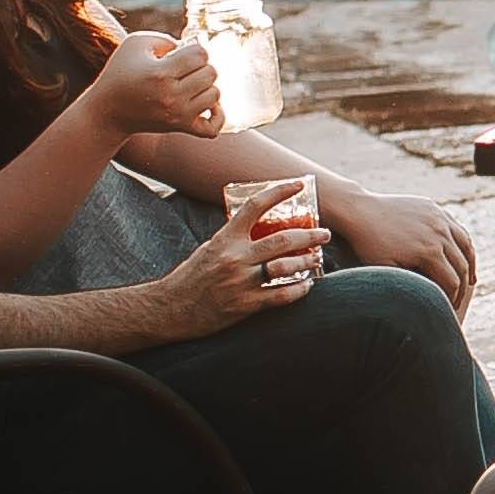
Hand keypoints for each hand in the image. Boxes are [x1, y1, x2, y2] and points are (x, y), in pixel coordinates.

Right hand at [79, 29, 225, 142]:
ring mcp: (178, 115)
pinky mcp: (181, 128)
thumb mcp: (136, 44)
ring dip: (206, 87)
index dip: (194, 49)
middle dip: (200, 66)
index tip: (180, 54)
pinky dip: (217, 115)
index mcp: (160, 73)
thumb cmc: (121, 72)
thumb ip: (167, 38)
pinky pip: (213, 128)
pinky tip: (205, 105)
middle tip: (182, 70)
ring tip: (188, 85)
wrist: (107, 111)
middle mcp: (171, 96)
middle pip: (211, 73)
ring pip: (215, 95)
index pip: (201, 54)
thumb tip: (193, 48)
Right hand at [142, 201, 325, 339]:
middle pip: (283, 239)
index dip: (280, 192)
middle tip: (325, 234)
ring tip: (317, 259)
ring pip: (286, 267)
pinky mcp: (245, 305)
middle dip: (311, 236)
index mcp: (225, 239)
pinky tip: (306, 285)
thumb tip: (262, 228)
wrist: (170, 309)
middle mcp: (234, 257)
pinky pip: (281, 295)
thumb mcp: (210, 248)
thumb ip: (234, 238)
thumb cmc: (191, 277)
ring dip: (307, 262)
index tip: (298, 184)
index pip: (256, 206)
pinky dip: (299, 290)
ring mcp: (241, 282)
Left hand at [330, 182, 477, 308]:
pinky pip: (457, 228)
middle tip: (458, 300)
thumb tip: (427, 303)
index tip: (449, 310)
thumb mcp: (387, 271)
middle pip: (462, 265)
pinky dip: (463, 244)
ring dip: (470, 264)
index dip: (452, 299)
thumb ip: (411, 285)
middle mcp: (440, 233)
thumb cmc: (369, 245)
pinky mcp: (435, 209)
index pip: (452, 282)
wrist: (360, 211)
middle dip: (462, 286)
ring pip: (465, 245)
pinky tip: (462, 254)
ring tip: (470, 280)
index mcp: (429, 252)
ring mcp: (439, 218)